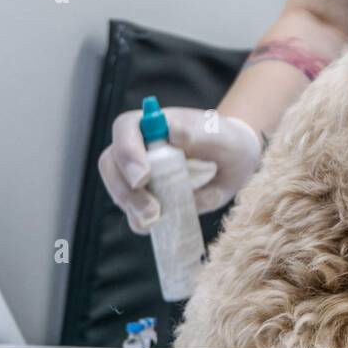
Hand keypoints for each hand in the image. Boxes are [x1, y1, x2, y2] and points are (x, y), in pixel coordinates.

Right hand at [98, 107, 262, 234]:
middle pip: (111, 163)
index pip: (126, 128)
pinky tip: (161, 223)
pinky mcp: (146, 199)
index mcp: (154, 124)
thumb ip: (199, 134)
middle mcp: (140, 147)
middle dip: (125, 189)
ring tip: (158, 218)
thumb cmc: (228, 142)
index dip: (127, 151)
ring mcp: (139, 174)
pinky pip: (133, 213)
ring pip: (119, 190)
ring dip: (133, 208)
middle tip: (151, 208)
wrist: (236, 163)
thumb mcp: (222, 136)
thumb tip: (173, 132)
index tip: (144, 176)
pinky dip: (142, 221)